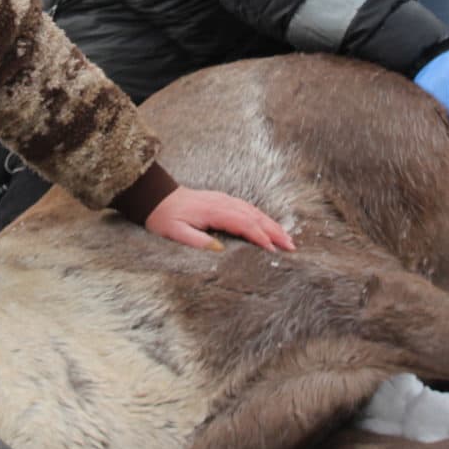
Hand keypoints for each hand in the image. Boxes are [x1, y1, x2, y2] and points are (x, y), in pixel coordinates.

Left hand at [145, 187, 296, 252]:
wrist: (157, 197)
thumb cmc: (164, 217)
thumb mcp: (175, 233)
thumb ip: (197, 241)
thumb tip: (219, 250)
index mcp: (214, 211)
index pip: (243, 224)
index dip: (259, 237)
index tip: (272, 250)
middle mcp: (223, 203)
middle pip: (255, 216)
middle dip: (274, 231)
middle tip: (291, 246)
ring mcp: (225, 200)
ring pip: (254, 211)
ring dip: (272, 225)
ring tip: (287, 239)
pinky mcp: (224, 201)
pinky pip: (248, 209)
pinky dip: (262, 218)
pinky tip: (270, 227)